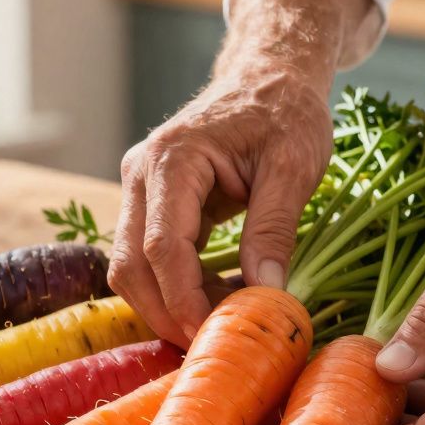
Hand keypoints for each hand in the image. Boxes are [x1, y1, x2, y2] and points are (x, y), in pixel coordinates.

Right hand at [109, 68, 332, 344]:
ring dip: (169, 305)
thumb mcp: (294, 166)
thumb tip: (266, 293)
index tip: (212, 335)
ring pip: (132, 269)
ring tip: (223, 323)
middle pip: (131, 266)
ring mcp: (139, 191)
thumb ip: (274, 228)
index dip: (182, 298)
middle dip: (166, 313)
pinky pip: (149, 259)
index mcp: (172, 159)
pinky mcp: (151, 205)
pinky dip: (177, 288)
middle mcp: (141, 175)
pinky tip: (219, 299)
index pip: (161, 245)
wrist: (268, 77)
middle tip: (213, 347)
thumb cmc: (285, 112)